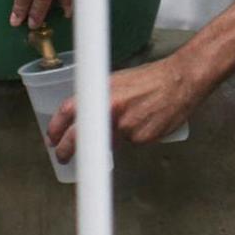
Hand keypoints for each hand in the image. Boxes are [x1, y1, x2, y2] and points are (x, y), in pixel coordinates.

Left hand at [46, 54, 204, 163]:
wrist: (182, 80)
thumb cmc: (153, 78)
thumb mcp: (118, 81)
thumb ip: (100, 97)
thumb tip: (86, 113)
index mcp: (102, 93)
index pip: (68, 112)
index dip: (56, 129)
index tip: (52, 140)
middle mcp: (110, 110)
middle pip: (79, 138)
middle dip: (67, 151)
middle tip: (64, 156)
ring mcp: (125, 127)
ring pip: (112, 140)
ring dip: (119, 134)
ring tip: (138, 115)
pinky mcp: (141, 138)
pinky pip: (133, 142)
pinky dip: (138, 135)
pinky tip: (150, 119)